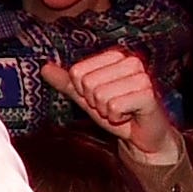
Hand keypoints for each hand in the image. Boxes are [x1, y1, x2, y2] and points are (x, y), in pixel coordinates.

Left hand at [55, 45, 182, 165]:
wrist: (142, 135)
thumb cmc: (118, 112)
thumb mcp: (87, 97)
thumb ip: (68, 83)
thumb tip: (44, 68)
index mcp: (115, 56)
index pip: (77, 72)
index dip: (83, 91)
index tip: (100, 97)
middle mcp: (130, 61)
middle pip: (88, 83)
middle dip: (96, 102)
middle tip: (112, 106)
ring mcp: (141, 76)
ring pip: (100, 95)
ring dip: (107, 111)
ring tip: (121, 111)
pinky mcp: (147, 93)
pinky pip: (115, 107)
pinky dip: (118, 117)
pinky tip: (129, 115)